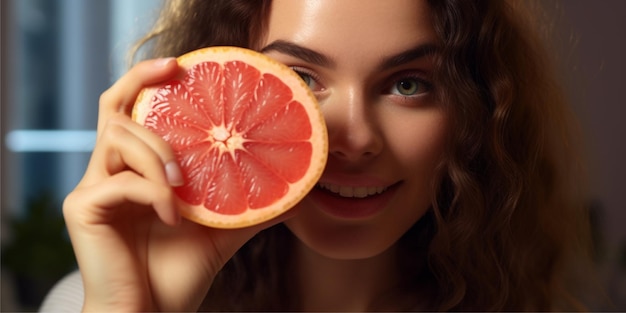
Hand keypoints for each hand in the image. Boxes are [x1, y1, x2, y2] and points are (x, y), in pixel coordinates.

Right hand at [63, 58, 289, 311]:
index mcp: (134, 171)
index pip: (131, 113)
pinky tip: (172, 218)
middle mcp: (107, 172)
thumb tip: (296, 185)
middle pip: (114, 108)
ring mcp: (91, 189)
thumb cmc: (180, 273)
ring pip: (118, 137)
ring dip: (158, 154)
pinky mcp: (83, 209)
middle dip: (143, 83)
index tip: (180, 66)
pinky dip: (153, 194)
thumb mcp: (221, 228)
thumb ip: (248, 202)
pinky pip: (120, 183)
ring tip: (182, 187)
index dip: (146, 81)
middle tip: (176, 71)